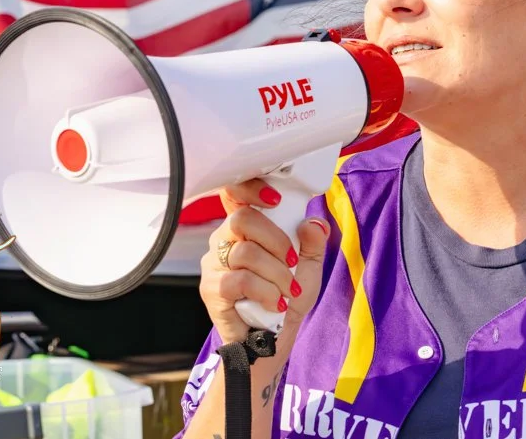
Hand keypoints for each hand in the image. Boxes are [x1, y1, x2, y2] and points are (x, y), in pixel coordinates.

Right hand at [199, 179, 330, 343]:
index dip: (251, 189)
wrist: (274, 337)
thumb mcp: (309, 266)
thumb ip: (313, 242)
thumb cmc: (287, 296)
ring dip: (277, 274)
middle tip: (292, 261)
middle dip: (276, 240)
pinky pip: (241, 280)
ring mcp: (214, 264)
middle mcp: (224, 240)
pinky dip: (266, 292)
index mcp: (245, 228)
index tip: (275, 200)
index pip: (235, 194)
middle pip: (242, 219)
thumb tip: (313, 224)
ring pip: (246, 253)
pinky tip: (275, 304)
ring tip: (288, 290)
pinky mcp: (212, 289)